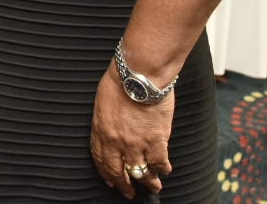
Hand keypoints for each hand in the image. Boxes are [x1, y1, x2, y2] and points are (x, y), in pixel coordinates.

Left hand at [90, 70, 173, 199]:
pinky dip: (163, 169)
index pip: (100, 159)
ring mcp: (136, 143)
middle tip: (128, 193)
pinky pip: (159, 162)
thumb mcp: (103, 102)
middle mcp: (116, 142)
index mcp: (101, 131)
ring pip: (140, 172)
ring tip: (153, 187)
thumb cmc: (121, 81)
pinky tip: (165, 171)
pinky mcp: (156, 140)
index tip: (111, 180)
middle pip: (118, 171)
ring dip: (147, 182)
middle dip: (123, 185)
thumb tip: (111, 130)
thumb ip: (106, 121)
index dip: (106, 173)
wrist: (139, 75)